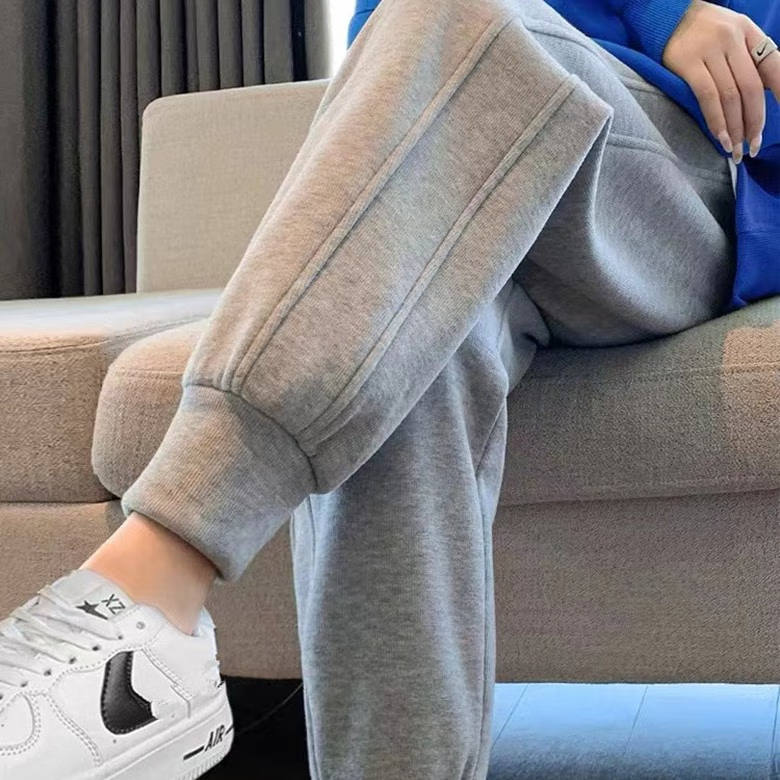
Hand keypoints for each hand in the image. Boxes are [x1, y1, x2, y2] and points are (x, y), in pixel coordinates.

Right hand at [662, 0, 779, 162]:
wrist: (664, 14)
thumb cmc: (699, 29)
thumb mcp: (730, 33)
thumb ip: (745, 57)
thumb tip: (760, 94)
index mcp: (748, 31)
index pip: (773, 65)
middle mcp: (732, 39)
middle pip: (751, 87)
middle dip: (754, 121)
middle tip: (753, 146)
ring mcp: (710, 51)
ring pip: (730, 96)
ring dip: (735, 127)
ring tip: (735, 149)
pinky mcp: (688, 64)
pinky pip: (707, 97)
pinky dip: (716, 120)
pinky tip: (719, 137)